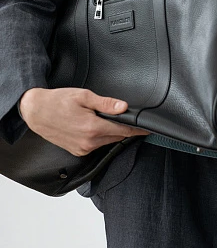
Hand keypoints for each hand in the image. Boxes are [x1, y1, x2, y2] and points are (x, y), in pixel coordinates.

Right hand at [19, 87, 150, 156]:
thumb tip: (124, 107)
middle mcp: (88, 142)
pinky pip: (96, 146)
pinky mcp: (77, 151)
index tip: (148, 129)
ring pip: (107, 142)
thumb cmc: (58, 101)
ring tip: (109, 120)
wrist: (36, 111)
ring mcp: (82, 149)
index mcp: (92, 128)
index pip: (123, 131)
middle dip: (125, 129)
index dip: (137, 129)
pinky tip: (97, 127)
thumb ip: (106, 103)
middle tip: (131, 119)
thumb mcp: (84, 96)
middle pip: (117, 137)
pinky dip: (101, 137)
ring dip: (112, 133)